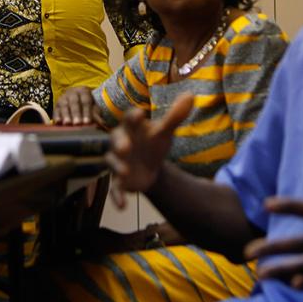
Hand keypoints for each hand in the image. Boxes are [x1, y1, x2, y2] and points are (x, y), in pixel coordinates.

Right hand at [53, 86, 97, 124]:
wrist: (76, 100)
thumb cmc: (87, 106)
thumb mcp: (93, 108)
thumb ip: (97, 115)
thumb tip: (102, 124)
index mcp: (84, 91)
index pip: (86, 101)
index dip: (87, 112)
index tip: (87, 122)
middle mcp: (72, 92)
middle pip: (74, 102)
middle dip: (76, 113)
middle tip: (77, 123)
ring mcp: (63, 98)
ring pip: (64, 105)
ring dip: (66, 115)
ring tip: (67, 124)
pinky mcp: (56, 105)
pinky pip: (56, 110)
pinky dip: (57, 116)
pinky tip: (58, 122)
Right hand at [105, 93, 192, 208]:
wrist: (151, 166)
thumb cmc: (153, 143)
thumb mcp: (164, 131)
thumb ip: (175, 116)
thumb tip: (190, 95)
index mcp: (132, 128)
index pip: (129, 119)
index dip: (133, 117)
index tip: (139, 114)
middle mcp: (120, 142)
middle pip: (115, 140)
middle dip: (119, 143)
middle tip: (126, 147)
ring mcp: (118, 162)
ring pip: (112, 163)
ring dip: (118, 167)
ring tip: (126, 172)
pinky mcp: (119, 181)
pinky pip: (114, 189)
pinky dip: (117, 197)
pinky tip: (123, 206)